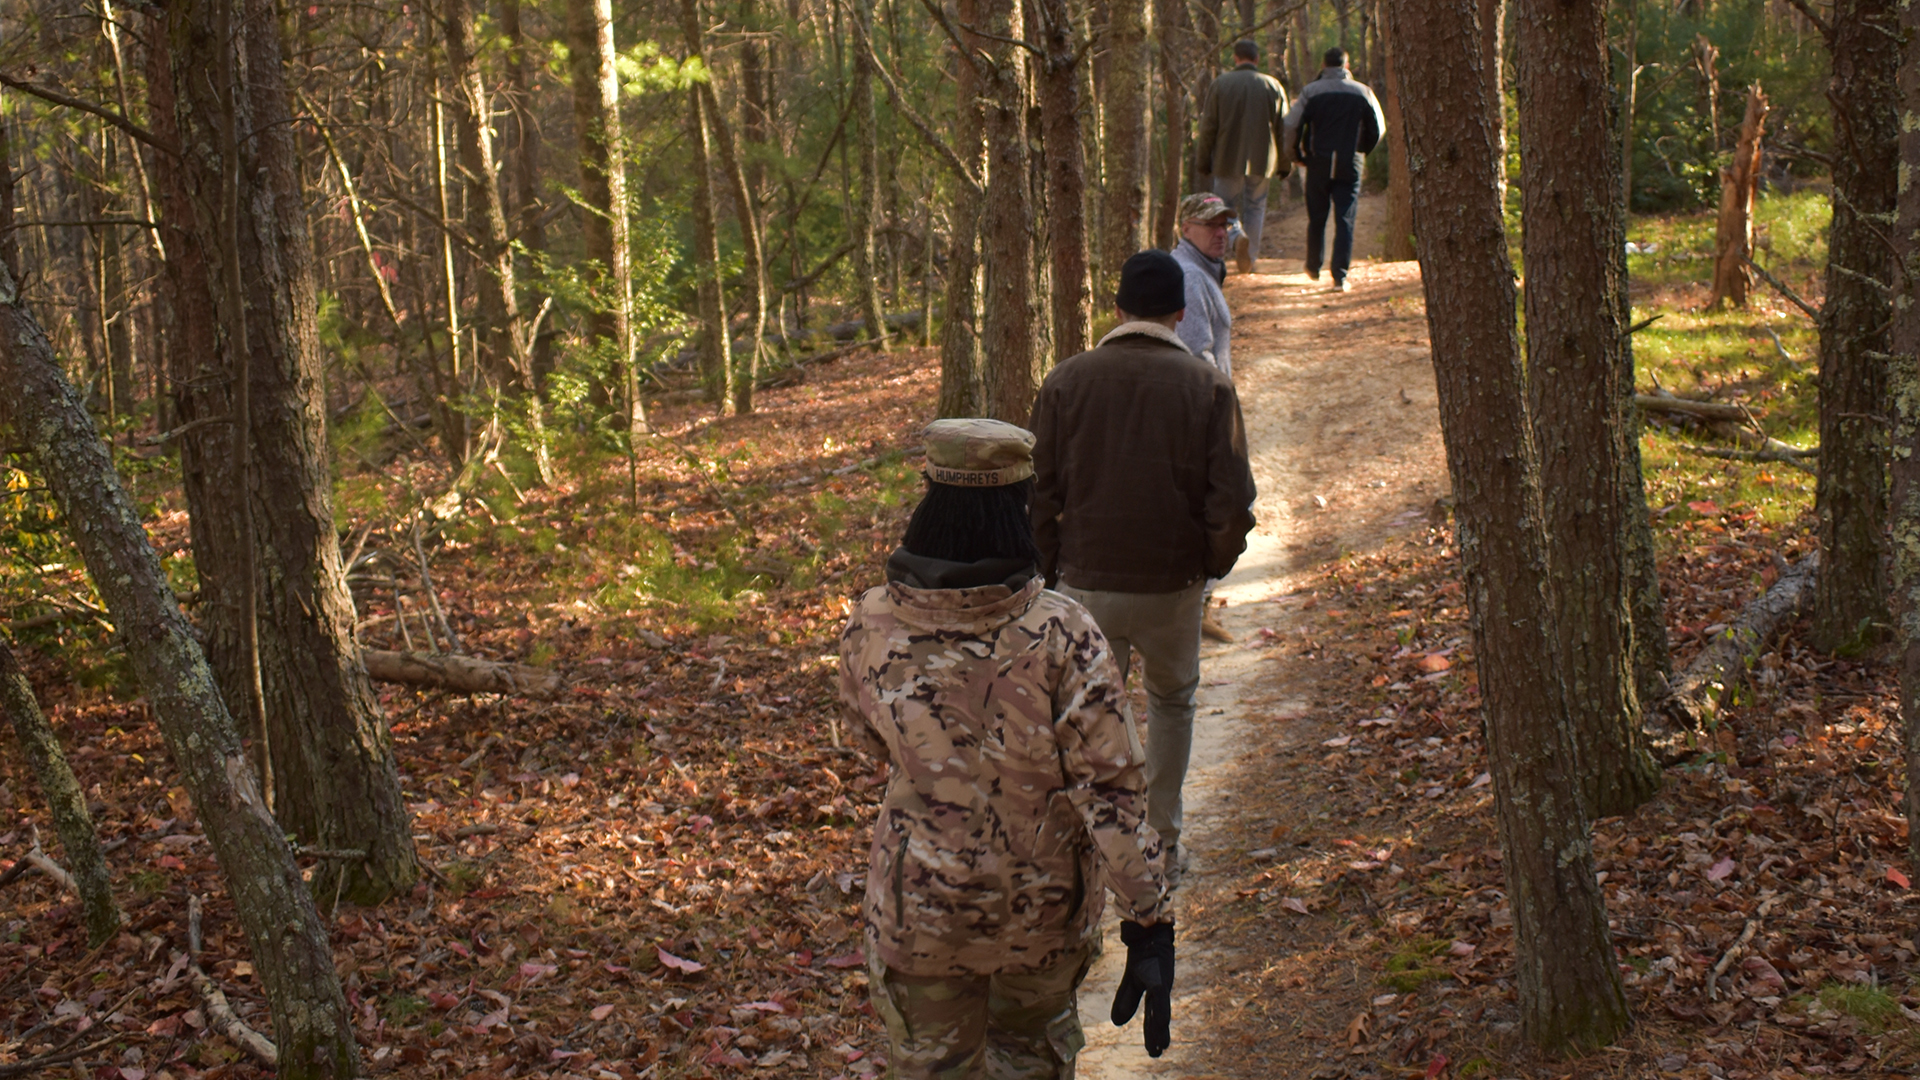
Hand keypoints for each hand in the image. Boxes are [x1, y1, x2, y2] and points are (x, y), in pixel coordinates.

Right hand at [1110, 919, 1174, 1056]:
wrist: (1147, 935)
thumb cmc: (1143, 956)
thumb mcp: (1132, 981)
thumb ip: (1126, 1000)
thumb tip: (1116, 1023)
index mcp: (1153, 994)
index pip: (1152, 1018)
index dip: (1152, 1035)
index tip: (1154, 1051)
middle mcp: (1160, 992)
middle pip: (1157, 1018)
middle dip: (1157, 1036)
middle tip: (1157, 1054)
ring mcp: (1161, 985)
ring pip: (1160, 1011)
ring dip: (1159, 1028)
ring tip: (1161, 1045)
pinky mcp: (1159, 977)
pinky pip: (1159, 996)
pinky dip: (1160, 1009)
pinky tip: (1161, 1021)